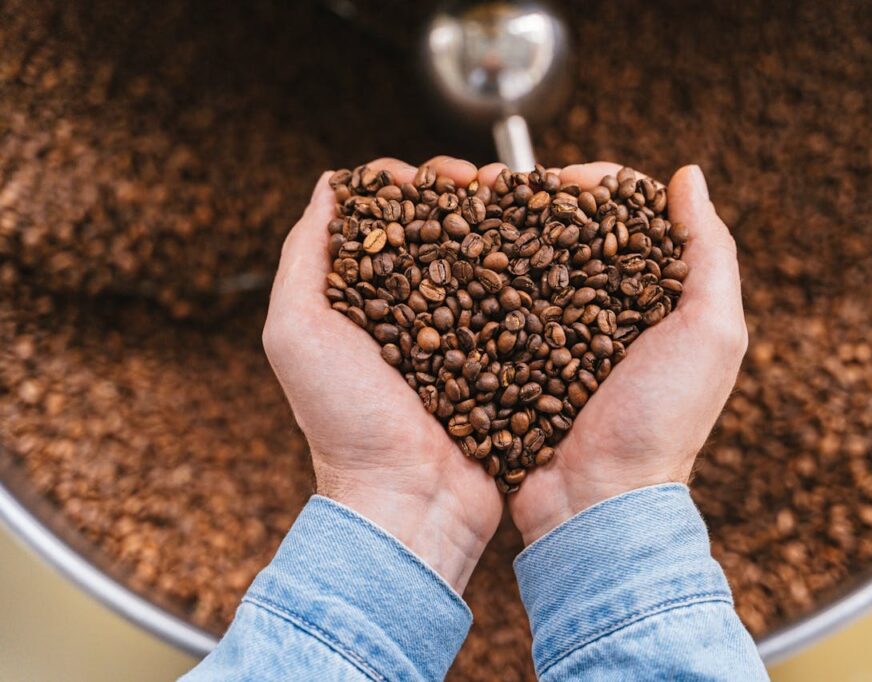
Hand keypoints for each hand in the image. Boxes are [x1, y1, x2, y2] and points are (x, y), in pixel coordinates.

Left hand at [262, 157, 502, 592]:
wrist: (408, 498)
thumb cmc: (344, 420)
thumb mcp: (296, 332)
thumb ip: (304, 256)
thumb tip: (331, 185)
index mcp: (362, 297)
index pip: (387, 218)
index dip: (412, 184)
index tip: (437, 176)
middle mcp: (412, 309)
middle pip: (441, 230)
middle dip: (464, 195)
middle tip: (487, 182)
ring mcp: (459, 333)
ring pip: (483, 259)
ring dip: (502, 224)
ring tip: (521, 203)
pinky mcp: (500, 358)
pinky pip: (518, 303)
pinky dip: (531, 270)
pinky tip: (548, 248)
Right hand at [504, 163, 747, 544]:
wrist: (597, 500)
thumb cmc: (662, 421)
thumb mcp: (712, 334)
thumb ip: (710, 252)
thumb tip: (688, 175)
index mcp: (659, 297)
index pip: (630, 218)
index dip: (602, 186)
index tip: (568, 176)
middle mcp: (608, 310)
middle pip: (573, 234)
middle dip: (539, 202)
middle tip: (502, 184)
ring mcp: (558, 335)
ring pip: (529, 264)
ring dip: (501, 232)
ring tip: (471, 208)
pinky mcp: (518, 358)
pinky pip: (498, 307)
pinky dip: (479, 277)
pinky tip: (455, 255)